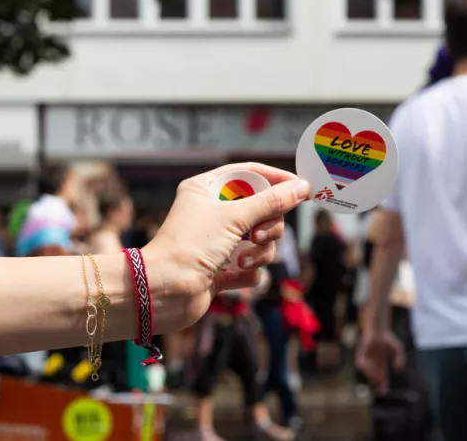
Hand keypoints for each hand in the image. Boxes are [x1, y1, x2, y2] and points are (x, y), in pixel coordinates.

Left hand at [143, 163, 309, 332]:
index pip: (249, 173)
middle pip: (261, 210)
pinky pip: (252, 266)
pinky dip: (248, 273)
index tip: (301, 188)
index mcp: (207, 189)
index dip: (276, 179)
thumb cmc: (190, 246)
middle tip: (258, 237)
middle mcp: (212, 212)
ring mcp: (218, 241)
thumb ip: (272, 201)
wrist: (163, 292)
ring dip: (259, 253)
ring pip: (261, 241)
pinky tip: (232, 277)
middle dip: (267, 226)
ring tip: (242, 261)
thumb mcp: (234, 217)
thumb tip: (303, 186)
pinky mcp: (222, 268)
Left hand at [355, 329, 405, 393]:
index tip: (384, 392)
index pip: (382, 377)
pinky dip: (364, 366)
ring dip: (370, 374)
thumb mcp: (398, 349)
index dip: (383, 385)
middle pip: (374, 375)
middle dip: (377, 381)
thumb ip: (400, 359)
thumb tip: (399, 369)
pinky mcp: (361, 352)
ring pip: (366, 370)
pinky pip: (360, 362)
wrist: (379, 328)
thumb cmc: (387, 338)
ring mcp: (367, 357)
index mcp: (381, 363)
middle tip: (380, 382)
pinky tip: (370, 366)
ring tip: (376, 376)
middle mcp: (373, 362)